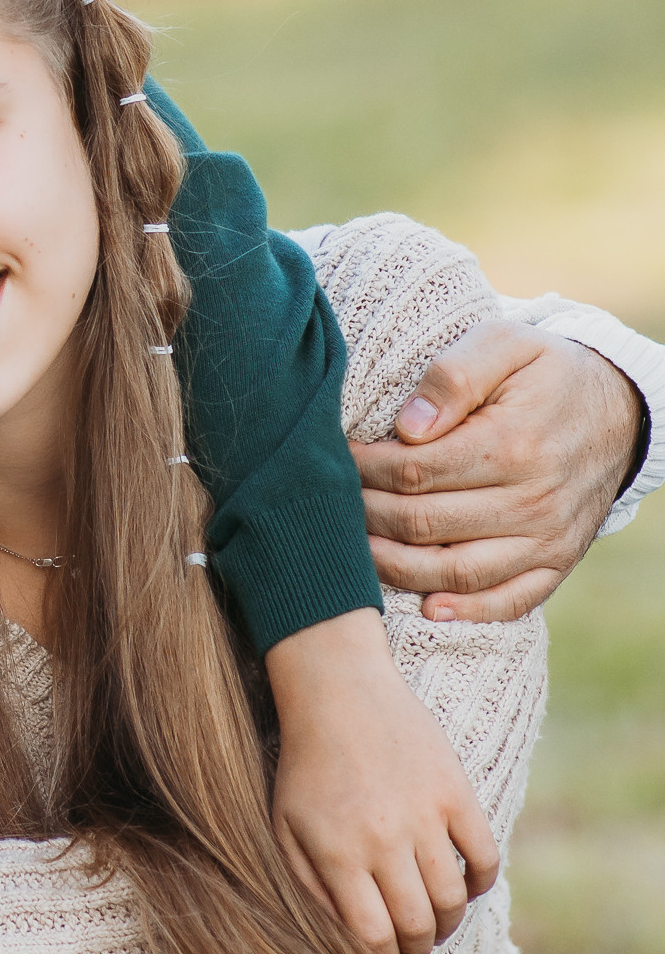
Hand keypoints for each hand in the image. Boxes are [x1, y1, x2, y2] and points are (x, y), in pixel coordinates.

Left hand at [267, 608, 499, 953]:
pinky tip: (464, 885)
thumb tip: (339, 938)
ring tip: (436, 921)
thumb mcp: (285, 826)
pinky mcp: (456, 793)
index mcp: (337, 853)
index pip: (372, 937)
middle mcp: (383, 840)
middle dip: (416, 949)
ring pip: (453, 900)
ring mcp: (424, 816)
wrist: (339, 691)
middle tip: (413, 946)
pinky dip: (480, 883)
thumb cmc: (306, 765)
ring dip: (448, 923)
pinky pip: (485, 858)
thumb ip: (307, 886)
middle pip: (417, 926)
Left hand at [354, 323, 644, 625]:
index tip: (337, 459)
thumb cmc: (547, 372)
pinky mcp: (558, 562)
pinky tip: (428, 606)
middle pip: (425, 523)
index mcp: (512, 444)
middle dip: (367, 515)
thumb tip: (408, 428)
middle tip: (332, 504)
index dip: (365, 469)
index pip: (414, 471)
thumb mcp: (506, 343)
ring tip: (356, 550)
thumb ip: (454, 375)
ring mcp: (548, 537)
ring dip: (397, 566)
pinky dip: (468, 610)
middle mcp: (533, 499)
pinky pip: (510, 600)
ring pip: (456, 570)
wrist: (620, 408)